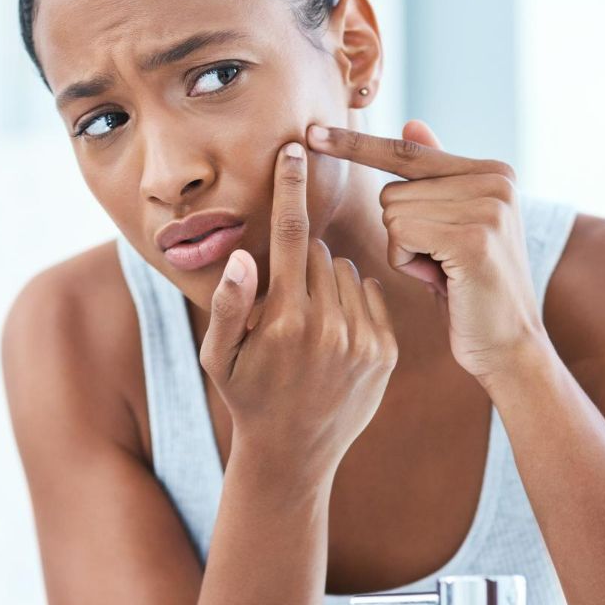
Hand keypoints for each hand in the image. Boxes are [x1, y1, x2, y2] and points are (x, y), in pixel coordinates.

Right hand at [198, 140, 399, 477]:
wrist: (294, 454)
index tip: (294, 150)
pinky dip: (353, 299)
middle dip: (300, 259)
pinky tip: (335, 330)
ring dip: (328, 280)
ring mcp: (362, 340)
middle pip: (318, 251)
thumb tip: (242, 256)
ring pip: (347, 271)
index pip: (290, 236)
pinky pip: (371, 294)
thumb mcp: (217, 357)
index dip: (290, 188)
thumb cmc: (246, 396)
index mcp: (284, 321)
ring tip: (309, 321)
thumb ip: (229, 303)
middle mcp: (328, 328)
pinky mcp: (386, 351)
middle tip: (285, 298)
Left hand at [305, 120, 544, 383]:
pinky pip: (400, 234)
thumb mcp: (454, 226)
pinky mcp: (473, 237)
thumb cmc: (471, 289)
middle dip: (403, 234)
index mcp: (493, 171)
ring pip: (392, 213)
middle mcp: (496, 180)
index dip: (356, 145)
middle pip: (392, 191)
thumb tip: (410, 122)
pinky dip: (408, 263)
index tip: (312, 132)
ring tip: (445, 273)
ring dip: (406, 251)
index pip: (408, 151)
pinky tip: (443, 281)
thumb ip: (436, 176)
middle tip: (443, 264)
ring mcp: (488, 206)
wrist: (509, 347)